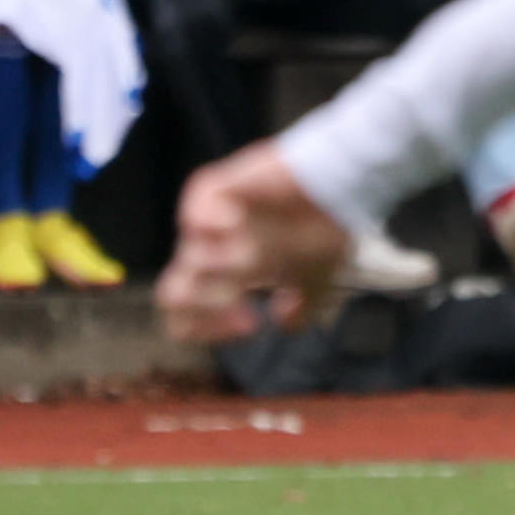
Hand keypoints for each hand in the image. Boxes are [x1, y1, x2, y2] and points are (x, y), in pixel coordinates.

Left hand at [161, 143, 352, 341]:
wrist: (340, 185)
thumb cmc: (326, 228)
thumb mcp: (317, 281)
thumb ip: (301, 307)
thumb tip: (286, 323)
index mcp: (225, 274)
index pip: (186, 315)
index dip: (209, 329)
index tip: (250, 328)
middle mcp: (212, 251)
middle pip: (174, 293)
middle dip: (208, 306)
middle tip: (243, 309)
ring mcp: (211, 221)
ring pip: (191, 257)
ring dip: (226, 266)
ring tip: (257, 259)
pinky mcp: (217, 191)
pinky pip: (193, 213)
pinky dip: (210, 223)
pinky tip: (238, 224)